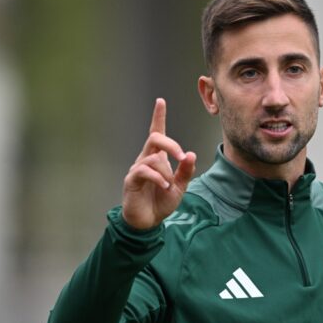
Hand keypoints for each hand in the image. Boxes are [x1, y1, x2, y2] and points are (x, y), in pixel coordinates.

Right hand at [122, 98, 196, 229]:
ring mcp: (137, 168)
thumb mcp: (180, 186)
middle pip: (155, 138)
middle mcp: (146, 159)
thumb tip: (191, 153)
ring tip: (169, 186)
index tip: (160, 101)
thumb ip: (185, 171)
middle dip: (171, 144)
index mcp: (158, 158)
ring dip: (166, 171)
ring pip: (153, 157)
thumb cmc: (162, 201)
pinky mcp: (131, 180)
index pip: (157, 133)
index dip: (158, 117)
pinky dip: (158, 178)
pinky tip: (164, 186)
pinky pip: (144, 171)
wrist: (149, 221)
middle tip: (182, 157)